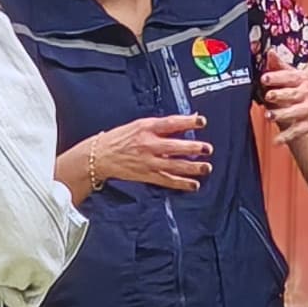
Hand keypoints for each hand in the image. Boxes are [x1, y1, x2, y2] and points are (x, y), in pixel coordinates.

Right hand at [60, 114, 213, 198]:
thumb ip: (160, 125)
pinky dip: (181, 184)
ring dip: (192, 167)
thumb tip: (184, 122)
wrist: (100, 156)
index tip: (201, 122)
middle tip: (207, 149)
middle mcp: (148, 145)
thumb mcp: (138, 125)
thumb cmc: (119, 138)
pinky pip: (167, 181)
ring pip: (174, 166)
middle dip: (193, 148)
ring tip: (206, 168)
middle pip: (175, 147)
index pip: (170, 123)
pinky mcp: (147, 175)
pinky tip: (194, 184)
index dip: (187, 122)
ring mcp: (148, 162)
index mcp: (146, 128)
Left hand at [263, 56, 307, 146]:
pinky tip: (276, 141)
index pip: (289, 77)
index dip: (277, 77)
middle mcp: (306, 94)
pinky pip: (297, 131)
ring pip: (294, 113)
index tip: (265, 78)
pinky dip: (287, 137)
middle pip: (291, 94)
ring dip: (281, 115)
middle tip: (269, 96)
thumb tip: (269, 52)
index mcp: (302, 80)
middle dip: (280, 95)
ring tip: (269, 116)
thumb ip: (283, 66)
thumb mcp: (301, 75)